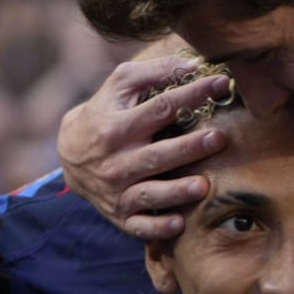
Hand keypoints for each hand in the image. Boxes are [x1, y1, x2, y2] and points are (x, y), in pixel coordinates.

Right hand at [57, 56, 230, 238]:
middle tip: (218, 139)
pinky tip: (178, 223)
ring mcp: (117, 191)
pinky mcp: (120, 216)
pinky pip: (139, 226)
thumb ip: (154, 71)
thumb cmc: (106, 112)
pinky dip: (157, 228)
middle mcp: (116, 161)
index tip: (223, 84)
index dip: (192, 95)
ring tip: (202, 187)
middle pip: (157, 155)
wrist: (71, 154)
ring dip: (175, 192)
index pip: (160, 108)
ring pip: (149, 194)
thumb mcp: (120, 85)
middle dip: (188, 148)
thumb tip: (194, 65)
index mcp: (117, 126)